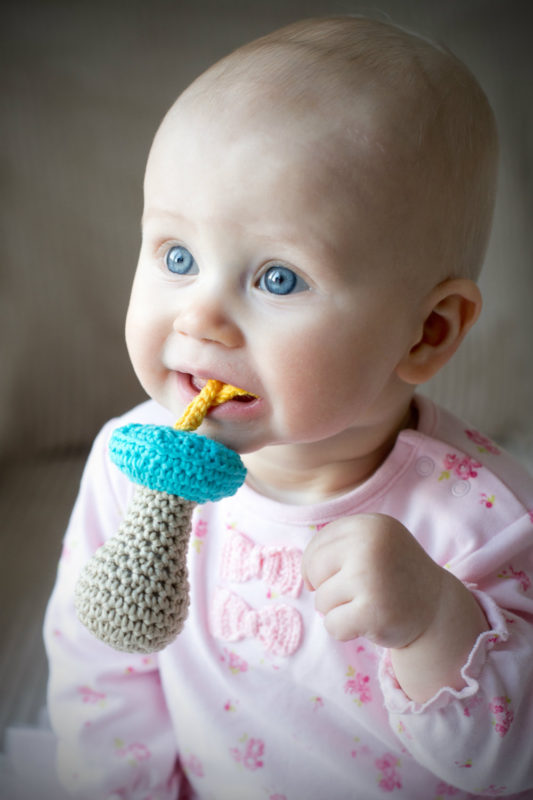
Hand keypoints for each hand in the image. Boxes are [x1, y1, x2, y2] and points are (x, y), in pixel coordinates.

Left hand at [302, 513, 487, 701]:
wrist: (436, 607)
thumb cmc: (393, 573)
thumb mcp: (372, 543)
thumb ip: (337, 545)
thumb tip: (306, 574)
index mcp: (369, 525)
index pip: (317, 545)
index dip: (317, 566)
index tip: (336, 576)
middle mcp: (370, 546)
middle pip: (315, 571)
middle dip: (327, 587)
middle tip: (357, 592)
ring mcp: (371, 578)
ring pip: (322, 600)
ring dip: (339, 610)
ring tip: (368, 604)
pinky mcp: (373, 612)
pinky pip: (332, 625)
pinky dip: (345, 630)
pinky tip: (368, 623)